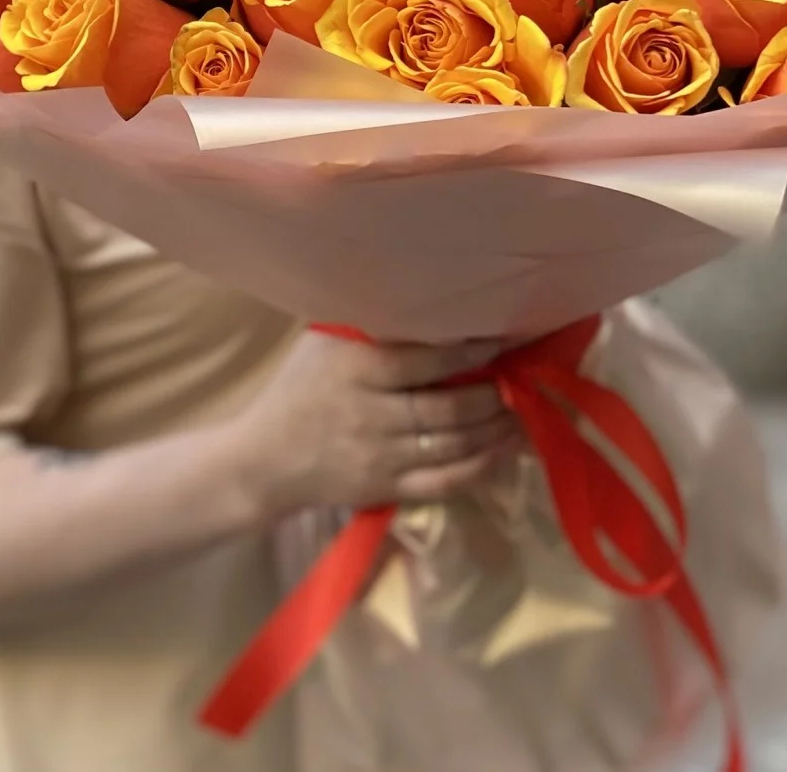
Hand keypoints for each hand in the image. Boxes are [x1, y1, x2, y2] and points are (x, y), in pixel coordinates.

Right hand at [238, 332, 518, 515]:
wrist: (264, 461)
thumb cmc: (300, 387)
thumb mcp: (325, 343)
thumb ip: (371, 325)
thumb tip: (431, 298)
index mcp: (355, 370)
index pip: (424, 361)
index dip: (469, 351)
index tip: (501, 339)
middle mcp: (371, 415)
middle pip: (447, 407)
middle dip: (493, 393)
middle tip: (520, 376)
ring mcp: (381, 457)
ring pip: (454, 445)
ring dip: (496, 428)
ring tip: (522, 408)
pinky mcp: (388, 489)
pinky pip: (446, 482)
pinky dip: (482, 466)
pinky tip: (504, 449)